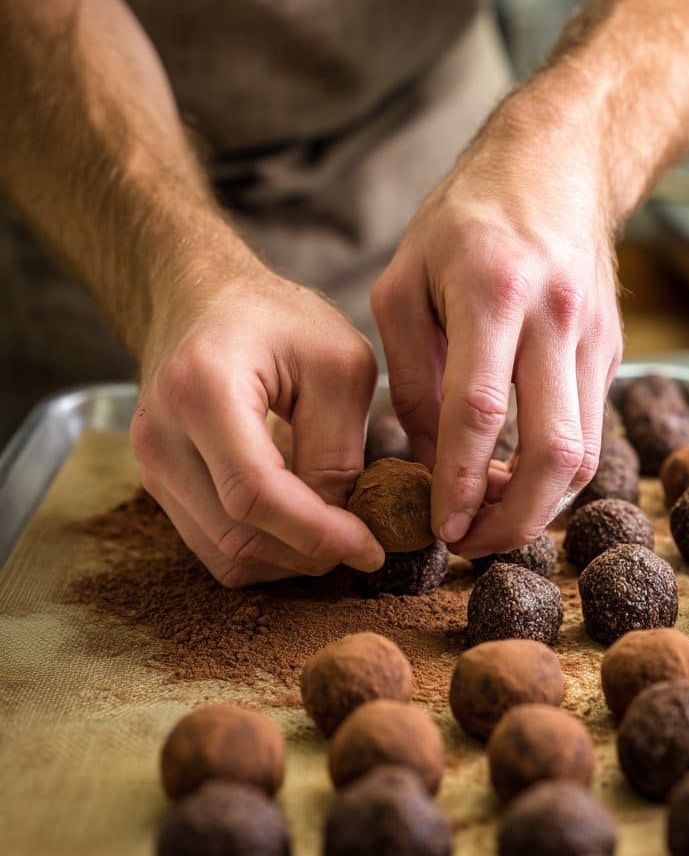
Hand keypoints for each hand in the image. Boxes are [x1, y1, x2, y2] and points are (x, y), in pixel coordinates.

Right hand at [131, 265, 384, 586]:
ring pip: (223, 553)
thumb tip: (340, 526)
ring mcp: (150, 463)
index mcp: (202, 389)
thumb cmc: (277, 319)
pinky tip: (300, 523)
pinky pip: (211, 544)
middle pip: (237, 535)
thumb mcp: (339, 364)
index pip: (255, 494)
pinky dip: (262, 549)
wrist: (204, 297)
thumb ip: (340, 448)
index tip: (371, 547)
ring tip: (336, 530)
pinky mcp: (157, 482)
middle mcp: (160, 434)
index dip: (317, 534)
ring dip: (287, 558)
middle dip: (309, 552)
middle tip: (364, 541)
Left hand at [372, 74, 622, 555]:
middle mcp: (555, 315)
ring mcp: (594, 335)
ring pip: (586, 451)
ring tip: (491, 521)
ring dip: (541, 505)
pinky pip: (592, 428)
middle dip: (515, 518)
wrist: (556, 165)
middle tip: (471, 545)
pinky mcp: (613, 348)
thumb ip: (411, 371)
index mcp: (493, 289)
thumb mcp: (405, 280)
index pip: (479, 410)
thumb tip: (427, 456)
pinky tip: (515, 478)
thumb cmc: (465, 219)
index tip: (437, 525)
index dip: (458, 480)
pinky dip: (556, 470)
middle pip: (553, 448)